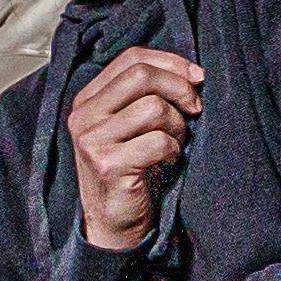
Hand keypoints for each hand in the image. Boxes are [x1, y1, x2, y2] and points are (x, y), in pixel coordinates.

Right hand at [62, 47, 204, 252]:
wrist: (113, 222)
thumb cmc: (131, 169)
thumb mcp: (130, 124)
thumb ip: (145, 94)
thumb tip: (193, 73)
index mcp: (88, 99)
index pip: (131, 58)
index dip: (170, 61)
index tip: (196, 77)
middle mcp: (84, 116)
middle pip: (141, 75)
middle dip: (179, 88)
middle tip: (195, 108)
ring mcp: (92, 141)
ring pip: (153, 107)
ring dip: (178, 124)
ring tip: (175, 142)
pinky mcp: (108, 165)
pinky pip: (158, 141)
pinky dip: (174, 150)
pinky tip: (167, 162)